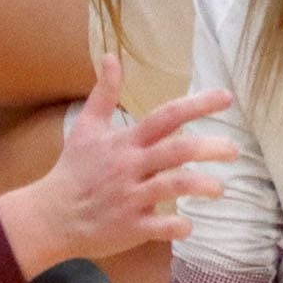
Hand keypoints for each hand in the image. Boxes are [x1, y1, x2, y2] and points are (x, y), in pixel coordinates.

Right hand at [0, 58, 236, 274]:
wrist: (49, 216)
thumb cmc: (73, 170)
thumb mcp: (87, 127)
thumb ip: (104, 93)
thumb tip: (110, 56)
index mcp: (125, 142)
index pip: (166, 117)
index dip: (198, 104)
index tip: (226, 97)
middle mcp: (130, 166)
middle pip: (177, 150)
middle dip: (211, 148)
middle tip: (234, 150)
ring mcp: (130, 197)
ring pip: (173, 186)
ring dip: (202, 186)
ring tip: (220, 188)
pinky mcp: (130, 227)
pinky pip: (160, 226)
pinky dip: (178, 226)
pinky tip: (189, 226)